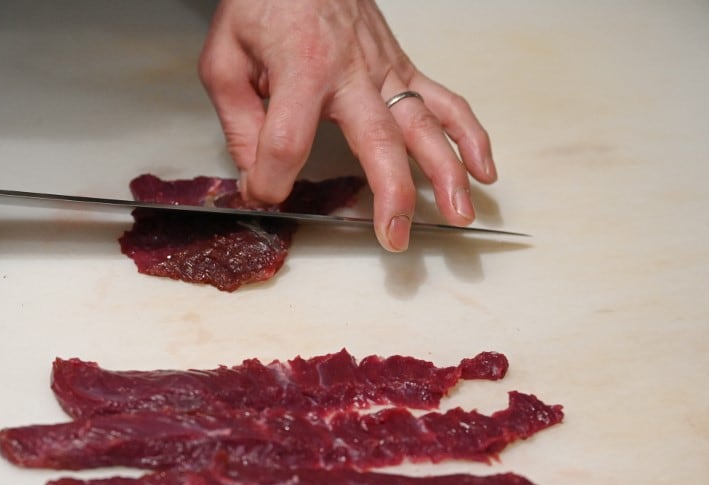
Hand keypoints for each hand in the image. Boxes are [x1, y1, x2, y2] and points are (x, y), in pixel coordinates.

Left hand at [198, 0, 495, 250]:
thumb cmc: (263, 3)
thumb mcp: (225, 58)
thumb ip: (239, 121)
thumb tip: (255, 174)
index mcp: (301, 68)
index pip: (287, 141)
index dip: (270, 180)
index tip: (261, 192)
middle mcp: (351, 71)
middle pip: (378, 140)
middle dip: (390, 194)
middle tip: (394, 237)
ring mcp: (384, 69)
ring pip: (424, 124)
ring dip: (447, 172)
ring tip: (458, 213)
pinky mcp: (401, 66)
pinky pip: (445, 100)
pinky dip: (469, 135)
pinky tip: (482, 170)